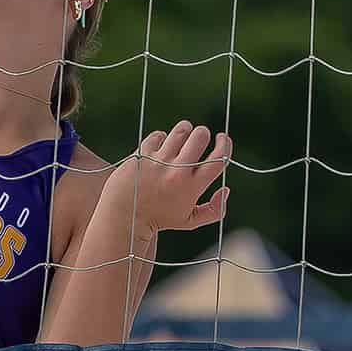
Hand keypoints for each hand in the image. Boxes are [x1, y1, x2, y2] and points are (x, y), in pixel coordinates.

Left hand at [107, 123, 230, 237]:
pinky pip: (159, 135)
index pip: (219, 157)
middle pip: (200, 136)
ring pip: (181, 130)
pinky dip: (162, 138)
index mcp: (192, 186)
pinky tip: (160, 148)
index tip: (221, 138)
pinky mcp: (142, 153)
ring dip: (185, 130)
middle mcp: (178, 171)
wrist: (125, 216)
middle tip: (198, 138)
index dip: (225, 143)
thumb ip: (214, 210)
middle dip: (203, 133)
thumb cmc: (159, 218)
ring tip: (181, 137)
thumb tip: (226, 189)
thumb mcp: (189, 221)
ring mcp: (159, 161)